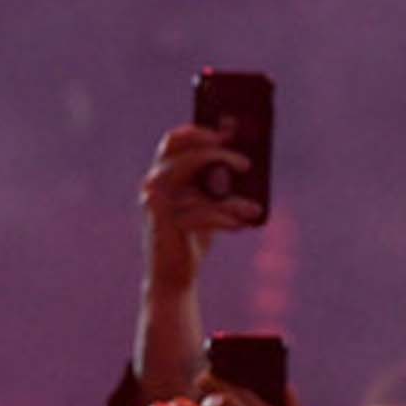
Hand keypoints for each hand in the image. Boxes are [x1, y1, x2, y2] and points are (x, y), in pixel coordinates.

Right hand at [141, 124, 262, 287]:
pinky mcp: (163, 224)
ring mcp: (156, 204)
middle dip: (216, 155)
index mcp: (164, 174)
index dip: (199, 131)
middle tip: (246, 165)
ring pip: (194, 188)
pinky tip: (239, 226)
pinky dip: (223, 220)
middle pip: (183, 156)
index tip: (228, 131)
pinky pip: (198, 215)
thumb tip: (245, 161)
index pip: (173, 140)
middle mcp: (154, 185)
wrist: (175, 274)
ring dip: (227, 198)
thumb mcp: (210, 202)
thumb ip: (220, 181)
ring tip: (251, 207)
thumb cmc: (194, 234)